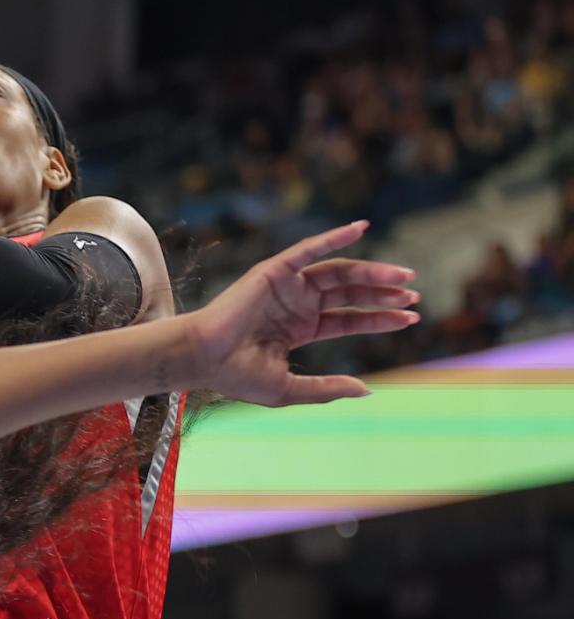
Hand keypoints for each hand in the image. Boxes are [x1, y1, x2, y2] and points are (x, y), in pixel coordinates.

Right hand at [186, 221, 420, 405]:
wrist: (203, 359)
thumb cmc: (237, 376)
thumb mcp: (290, 388)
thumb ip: (327, 388)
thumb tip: (368, 390)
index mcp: (300, 328)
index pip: (348, 318)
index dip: (380, 318)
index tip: (412, 317)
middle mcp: (296, 304)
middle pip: (350, 293)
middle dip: (384, 293)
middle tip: (415, 294)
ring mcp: (286, 286)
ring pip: (338, 272)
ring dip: (371, 271)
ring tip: (404, 277)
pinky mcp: (274, 271)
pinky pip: (309, 249)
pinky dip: (334, 237)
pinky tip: (361, 228)